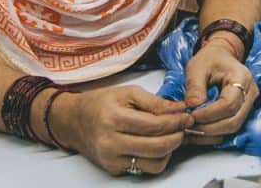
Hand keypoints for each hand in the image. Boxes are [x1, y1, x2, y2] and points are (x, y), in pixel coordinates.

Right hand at [47, 85, 192, 175]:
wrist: (73, 121)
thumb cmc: (100, 103)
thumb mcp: (126, 92)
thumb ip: (154, 101)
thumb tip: (179, 109)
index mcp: (114, 119)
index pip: (155, 125)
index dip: (176, 122)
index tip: (187, 117)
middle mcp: (111, 142)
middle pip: (157, 147)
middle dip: (177, 137)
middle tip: (183, 127)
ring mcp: (112, 159)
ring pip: (154, 163)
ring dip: (169, 151)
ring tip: (171, 137)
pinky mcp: (114, 169)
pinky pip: (144, 169)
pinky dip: (156, 158)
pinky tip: (157, 145)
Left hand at [182, 40, 256, 145]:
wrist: (221, 57)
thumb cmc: (210, 60)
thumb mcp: (197, 67)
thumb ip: (195, 87)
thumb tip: (192, 107)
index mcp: (242, 78)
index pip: (229, 104)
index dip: (209, 114)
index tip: (191, 115)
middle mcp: (250, 93)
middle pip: (234, 121)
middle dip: (209, 128)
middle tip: (188, 127)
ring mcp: (249, 104)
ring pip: (233, 128)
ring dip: (210, 134)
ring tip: (191, 131)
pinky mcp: (242, 113)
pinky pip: (230, 128)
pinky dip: (213, 133)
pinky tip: (198, 132)